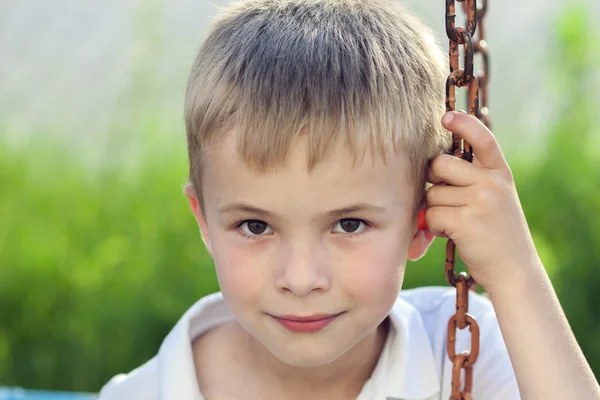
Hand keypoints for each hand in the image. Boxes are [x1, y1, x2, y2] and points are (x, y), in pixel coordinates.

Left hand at [425, 111, 540, 292]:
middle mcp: (492, 182)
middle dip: (433, 180)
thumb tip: (433, 169)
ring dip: (435, 210)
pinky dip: (434, 227)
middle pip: (440, 164)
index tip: (446, 116)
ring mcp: (480, 200)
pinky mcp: (466, 220)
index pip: (482, 139)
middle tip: (445, 198)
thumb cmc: (497, 234)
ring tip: (455, 223)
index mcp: (500, 173)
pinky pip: (432, 215)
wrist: (515, 270)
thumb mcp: (496, 199)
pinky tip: (451, 234)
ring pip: (432, 194)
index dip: (464, 124)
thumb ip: (473, 180)